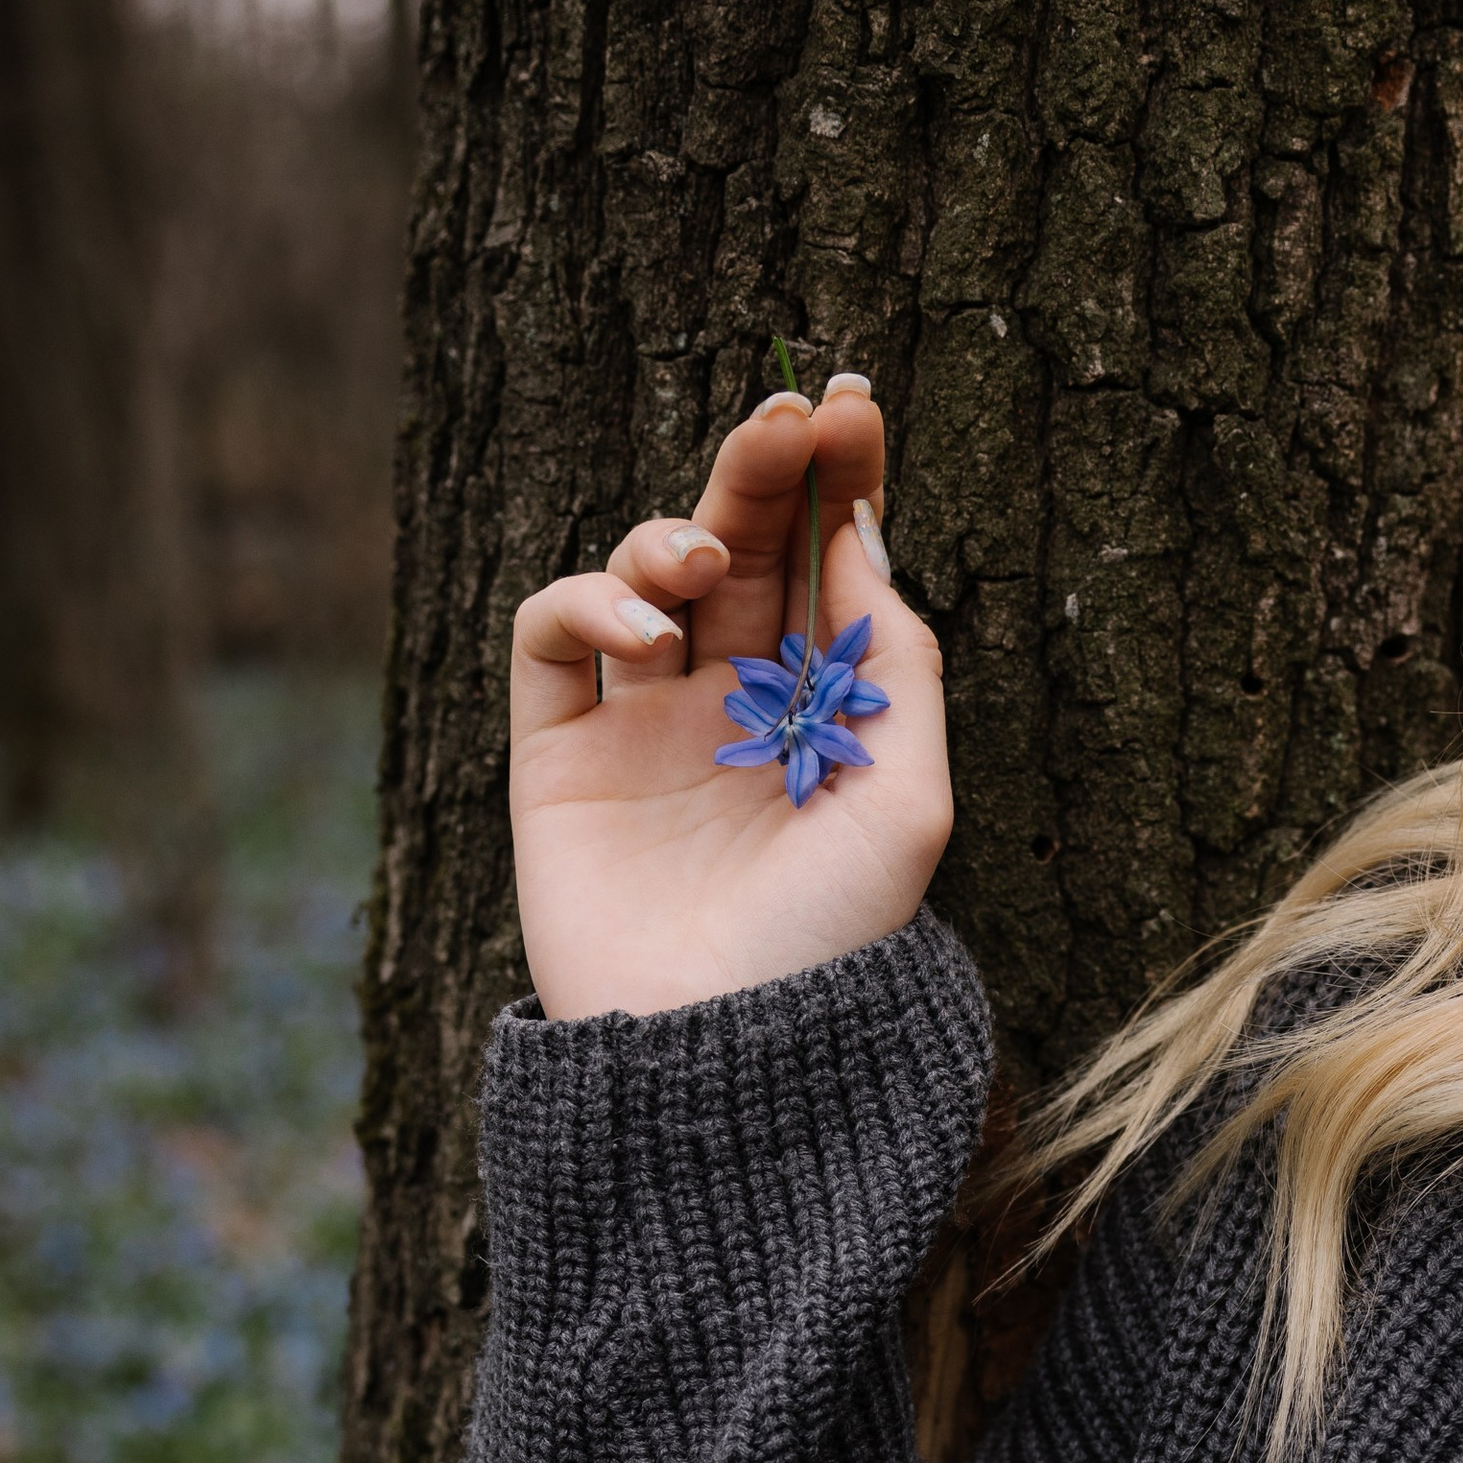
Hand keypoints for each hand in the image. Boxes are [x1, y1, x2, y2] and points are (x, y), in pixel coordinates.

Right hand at [508, 378, 950, 1019]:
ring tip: (702, 565)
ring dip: (673, 532)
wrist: (720, 1056)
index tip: (853, 406)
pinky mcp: (556, 756)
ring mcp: (640, 728)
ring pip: (643, 573)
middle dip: (761, 468)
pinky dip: (589, 601)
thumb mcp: (912, 804)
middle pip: (741, 546)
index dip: (837, 481)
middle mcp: (732, 710)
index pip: (827, 566)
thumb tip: (865, 536)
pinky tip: (647, 633)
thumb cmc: (829, 946)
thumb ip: (899, 664)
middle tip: (788, 414)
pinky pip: (551, 635)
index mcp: (823, 717)